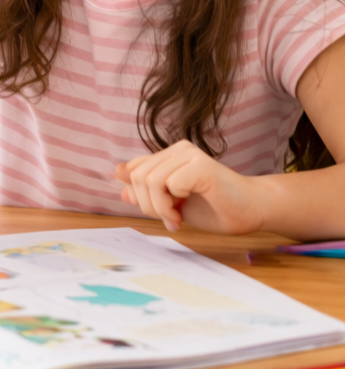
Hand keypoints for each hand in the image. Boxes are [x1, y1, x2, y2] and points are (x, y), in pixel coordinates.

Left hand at [115, 141, 264, 234]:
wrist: (252, 212)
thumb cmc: (214, 207)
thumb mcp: (171, 202)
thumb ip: (146, 189)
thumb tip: (117, 174)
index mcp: (168, 155)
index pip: (133, 169)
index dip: (139, 196)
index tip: (160, 213)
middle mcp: (178, 149)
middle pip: (138, 176)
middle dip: (147, 205)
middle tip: (169, 219)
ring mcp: (190, 154)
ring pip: (150, 180)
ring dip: (159, 207)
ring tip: (176, 218)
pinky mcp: (201, 165)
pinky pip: (170, 183)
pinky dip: (172, 203)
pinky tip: (184, 211)